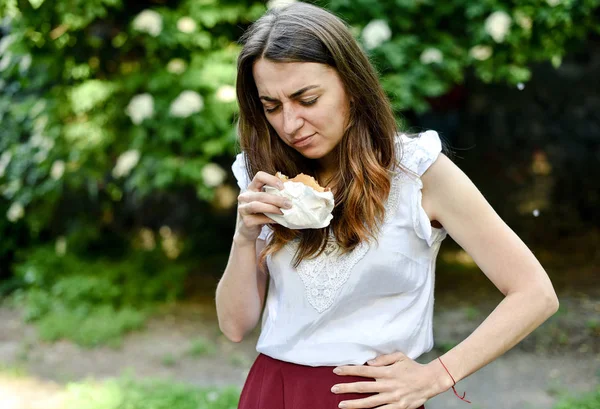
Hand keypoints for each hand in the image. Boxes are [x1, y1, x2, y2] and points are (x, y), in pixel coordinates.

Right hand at [235, 171, 291, 242]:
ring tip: (283, 211)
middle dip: (276, 199)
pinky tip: (278, 220)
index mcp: (251, 188)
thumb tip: (293, 193)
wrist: (248, 231)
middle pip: (260, 195)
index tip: (283, 187)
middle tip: (289, 204)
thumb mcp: (266, 202)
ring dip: (272, 208)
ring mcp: (243, 209)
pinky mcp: (246, 221)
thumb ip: (274, 196)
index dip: (272, 180)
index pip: (259, 176)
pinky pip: (259, 219)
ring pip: (256, 206)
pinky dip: (270, 219)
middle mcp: (244, 197)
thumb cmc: (260, 213)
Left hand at [331, 352, 450, 408]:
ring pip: (369, 403)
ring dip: (353, 404)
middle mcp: (387, 385)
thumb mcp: (399, 356)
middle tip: (333, 389)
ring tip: (341, 405)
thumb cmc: (413, 367)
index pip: (363, 370)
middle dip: (346, 388)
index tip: (336, 370)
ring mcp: (392, 398)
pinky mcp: (398, 408)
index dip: (349, 370)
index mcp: (386, 372)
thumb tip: (368, 363)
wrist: (430, 381)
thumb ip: (383, 359)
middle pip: (362, 387)